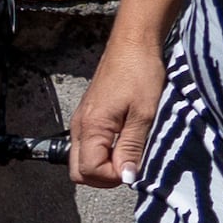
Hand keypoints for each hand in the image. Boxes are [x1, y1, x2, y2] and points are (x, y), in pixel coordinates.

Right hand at [72, 26, 164, 187]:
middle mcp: (79, 127)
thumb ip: (132, 148)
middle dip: (103, 176)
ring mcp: (81, 122)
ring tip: (129, 153)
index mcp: (91, 127)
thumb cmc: (140, 73)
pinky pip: (87, 147)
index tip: (133, 167)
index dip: (112, 177)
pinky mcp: (88, 117)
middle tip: (129, 166)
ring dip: (103, 165)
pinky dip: (103, 153)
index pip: (88, 171)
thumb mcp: (144, 114)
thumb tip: (127, 178)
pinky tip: (124, 142)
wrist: (133, 44)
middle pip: (78, 171)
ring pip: (81, 160)